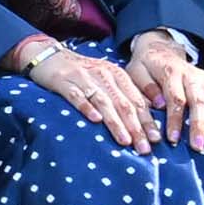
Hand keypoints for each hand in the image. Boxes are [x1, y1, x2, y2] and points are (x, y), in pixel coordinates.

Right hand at [15, 37, 150, 146]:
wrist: (47, 56)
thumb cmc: (81, 73)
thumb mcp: (108, 78)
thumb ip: (126, 92)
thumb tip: (150, 111)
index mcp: (118, 75)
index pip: (136, 101)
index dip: (147, 121)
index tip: (156, 140)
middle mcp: (104, 75)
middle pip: (123, 104)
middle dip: (135, 128)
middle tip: (144, 148)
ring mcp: (83, 78)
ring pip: (104, 102)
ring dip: (115, 123)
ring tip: (125, 141)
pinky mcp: (63, 81)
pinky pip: (76, 96)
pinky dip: (86, 107)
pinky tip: (94, 120)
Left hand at [121, 27, 203, 146]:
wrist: (161, 50)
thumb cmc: (146, 66)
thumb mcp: (136, 71)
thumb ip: (146, 86)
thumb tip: (159, 105)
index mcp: (171, 72)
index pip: (176, 99)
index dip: (175, 120)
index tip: (173, 139)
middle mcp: (193, 76)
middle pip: (199, 102)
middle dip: (199, 126)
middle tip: (198, 147)